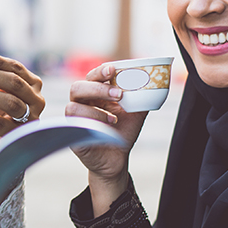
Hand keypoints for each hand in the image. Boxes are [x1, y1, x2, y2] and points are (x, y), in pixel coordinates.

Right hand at [65, 64, 146, 213]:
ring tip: (113, 119)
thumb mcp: (135, 111)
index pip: (92, 76)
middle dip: (98, 89)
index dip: (100, 71)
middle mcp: (81, 104)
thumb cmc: (122, 131)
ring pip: (73, 106)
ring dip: (96, 111)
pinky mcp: (73, 135)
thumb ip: (140, 96)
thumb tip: (154, 81)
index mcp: (94, 94)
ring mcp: (75, 120)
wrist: (117, 158)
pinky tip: (106, 129)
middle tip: (118, 95)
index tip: (113, 70)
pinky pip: (75, 126)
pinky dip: (92, 125)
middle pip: (77, 88)